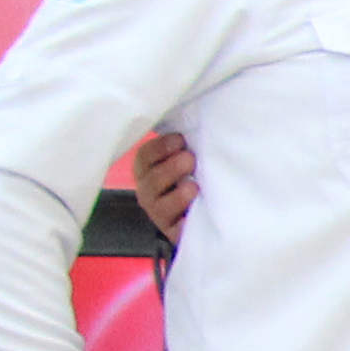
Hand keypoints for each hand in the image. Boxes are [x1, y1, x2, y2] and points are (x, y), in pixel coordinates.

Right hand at [131, 128, 197, 244]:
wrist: (204, 213)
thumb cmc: (194, 175)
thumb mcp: (187, 156)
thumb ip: (185, 143)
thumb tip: (199, 118)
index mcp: (149, 169)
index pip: (145, 157)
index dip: (160, 148)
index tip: (181, 139)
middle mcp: (149, 191)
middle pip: (150, 180)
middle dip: (169, 169)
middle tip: (189, 159)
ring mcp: (160, 213)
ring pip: (160, 206)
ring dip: (176, 196)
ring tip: (193, 187)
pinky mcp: (174, 232)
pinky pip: (176, 230)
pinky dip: (184, 223)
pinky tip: (194, 215)